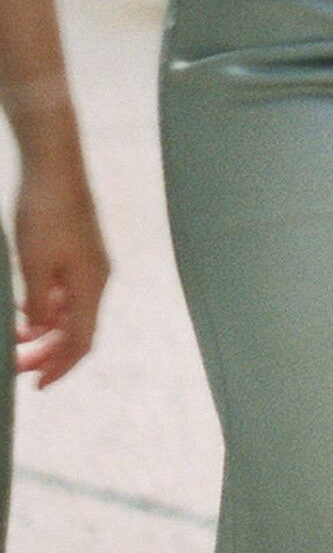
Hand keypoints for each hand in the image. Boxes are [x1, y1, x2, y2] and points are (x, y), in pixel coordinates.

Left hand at [12, 118, 107, 386]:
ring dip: (46, 332)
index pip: (80, 341)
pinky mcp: (79, 252)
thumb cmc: (44, 214)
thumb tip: (41, 330)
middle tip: (16, 367)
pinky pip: (67, 293)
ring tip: (18, 341)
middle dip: (48, 354)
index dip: (59, 367)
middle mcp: (96, 279)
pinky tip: (26, 308)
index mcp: (90, 286)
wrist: (54, 168)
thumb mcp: (34, 264)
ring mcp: (89, 265)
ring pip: (71, 313)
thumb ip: (39, 303)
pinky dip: (48, 309)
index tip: (36, 385)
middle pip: (77, 331)